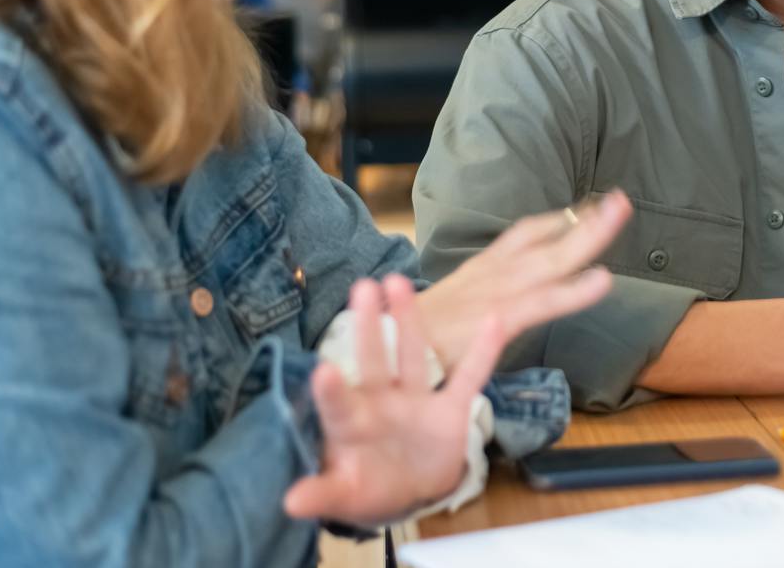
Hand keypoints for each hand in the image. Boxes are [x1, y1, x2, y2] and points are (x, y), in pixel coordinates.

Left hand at [284, 275, 500, 526]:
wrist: (413, 489)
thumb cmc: (370, 486)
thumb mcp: (345, 495)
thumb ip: (323, 494)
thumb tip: (289, 503)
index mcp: (352, 424)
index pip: (338, 405)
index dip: (331, 391)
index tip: (323, 370)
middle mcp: (382, 402)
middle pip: (373, 362)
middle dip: (367, 328)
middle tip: (362, 287)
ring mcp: (416, 401)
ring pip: (412, 354)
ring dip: (408, 320)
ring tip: (399, 282)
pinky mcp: (450, 408)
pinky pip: (469, 377)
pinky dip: (483, 351)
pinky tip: (494, 320)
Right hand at [416, 191, 631, 369]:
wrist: (382, 350)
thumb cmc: (417, 336)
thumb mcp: (453, 308)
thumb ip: (482, 299)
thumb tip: (504, 303)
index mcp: (483, 269)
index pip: (525, 235)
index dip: (558, 220)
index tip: (587, 207)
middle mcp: (494, 272)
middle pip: (547, 239)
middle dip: (587, 218)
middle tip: (621, 200)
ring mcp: (498, 292)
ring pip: (554, 259)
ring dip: (590, 235)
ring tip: (620, 214)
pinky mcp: (498, 318)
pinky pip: (544, 301)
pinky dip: (574, 289)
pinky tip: (603, 279)